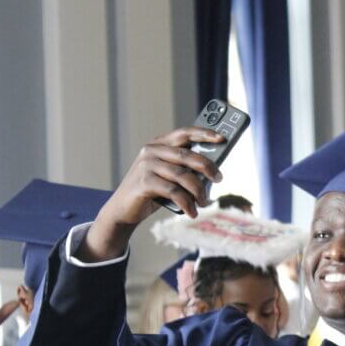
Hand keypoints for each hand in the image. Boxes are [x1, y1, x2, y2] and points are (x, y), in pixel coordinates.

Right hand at [81, 127, 224, 261]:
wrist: (123, 210)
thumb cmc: (151, 192)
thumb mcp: (167, 176)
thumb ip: (184, 169)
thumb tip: (213, 172)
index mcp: (159, 145)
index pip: (184, 133)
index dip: (204, 133)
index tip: (222, 138)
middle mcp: (151, 151)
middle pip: (187, 155)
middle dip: (207, 167)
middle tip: (219, 178)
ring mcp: (146, 166)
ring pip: (182, 176)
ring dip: (198, 191)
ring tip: (204, 202)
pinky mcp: (144, 182)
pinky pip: (174, 191)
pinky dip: (186, 204)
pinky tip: (192, 212)